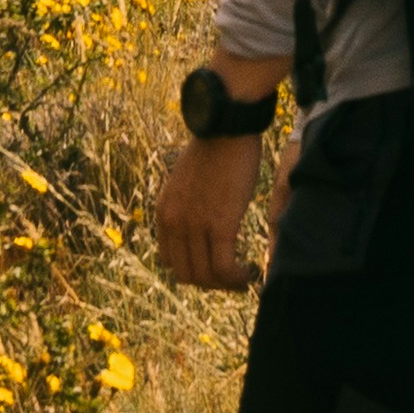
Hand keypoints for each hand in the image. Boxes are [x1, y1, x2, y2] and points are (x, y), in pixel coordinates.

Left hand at [155, 125, 265, 293]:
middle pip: (187, 276)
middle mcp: (174, 222)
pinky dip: (236, 278)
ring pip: (206, 277)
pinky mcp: (220, 225)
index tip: (213, 268)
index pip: (170, 261)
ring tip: (242, 279)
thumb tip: (201, 227)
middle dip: (210, 283)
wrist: (226, 128)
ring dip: (226, 285)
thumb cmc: (215, 150)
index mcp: (164, 212)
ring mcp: (195, 225)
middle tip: (231, 278)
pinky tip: (249, 275)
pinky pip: (224, 267)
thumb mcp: (187, 182)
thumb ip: (187, 206)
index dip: (192, 271)